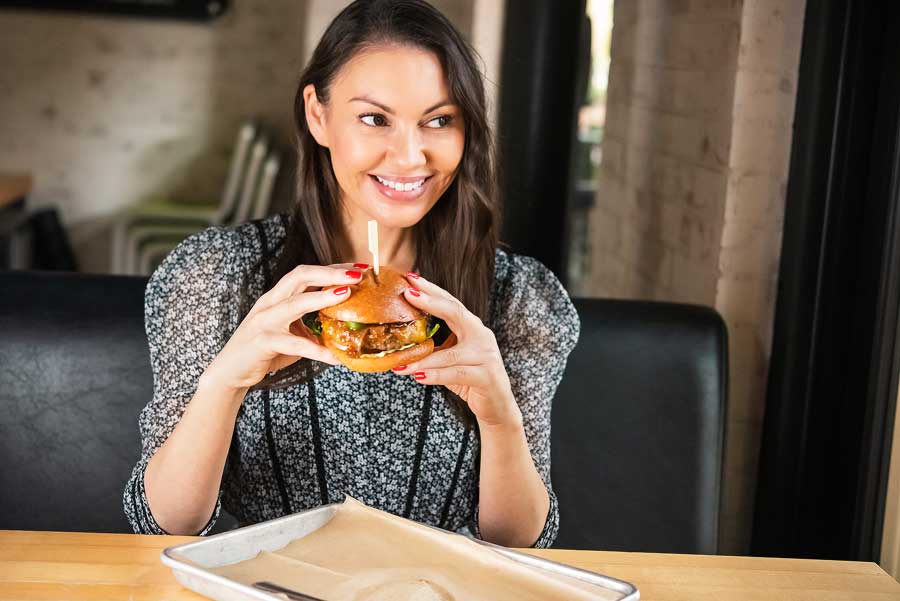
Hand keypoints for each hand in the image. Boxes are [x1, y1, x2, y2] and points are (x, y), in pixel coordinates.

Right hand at [203, 263, 369, 391]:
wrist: (230, 372)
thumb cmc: (265, 350)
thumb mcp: (292, 333)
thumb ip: (313, 324)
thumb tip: (346, 325)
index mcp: (278, 296)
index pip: (306, 273)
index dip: (332, 267)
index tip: (358, 267)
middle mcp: (270, 302)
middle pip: (300, 276)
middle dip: (329, 272)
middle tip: (358, 274)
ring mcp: (264, 320)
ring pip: (295, 302)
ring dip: (322, 297)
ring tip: (347, 294)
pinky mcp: (262, 341)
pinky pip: (294, 344)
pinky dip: (317, 350)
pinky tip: (336, 357)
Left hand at [392, 273, 522, 427]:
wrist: (498, 405)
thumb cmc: (470, 378)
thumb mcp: (451, 357)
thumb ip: (434, 345)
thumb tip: (400, 337)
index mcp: (472, 327)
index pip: (450, 303)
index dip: (432, 290)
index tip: (410, 278)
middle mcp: (482, 336)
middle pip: (456, 312)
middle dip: (431, 301)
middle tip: (408, 293)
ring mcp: (486, 356)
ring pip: (451, 353)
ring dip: (423, 358)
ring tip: (400, 363)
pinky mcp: (486, 377)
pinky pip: (457, 374)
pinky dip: (435, 376)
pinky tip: (417, 377)